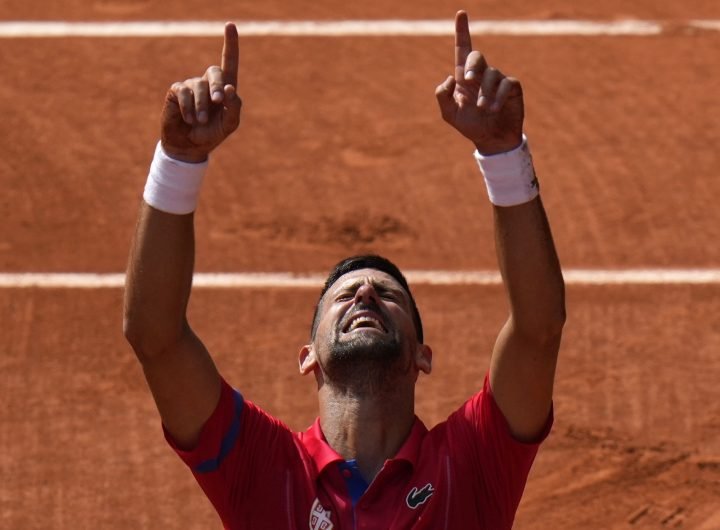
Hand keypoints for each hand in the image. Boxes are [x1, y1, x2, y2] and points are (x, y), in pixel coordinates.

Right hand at [160, 23, 241, 162]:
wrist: (190, 147)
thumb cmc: (211, 134)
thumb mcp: (229, 125)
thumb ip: (234, 108)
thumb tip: (230, 89)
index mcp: (224, 89)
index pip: (229, 62)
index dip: (230, 44)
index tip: (230, 25)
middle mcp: (208, 83)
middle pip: (215, 72)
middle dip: (218, 86)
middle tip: (218, 102)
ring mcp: (191, 85)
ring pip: (199, 86)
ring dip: (202, 105)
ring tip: (200, 121)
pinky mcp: (176, 91)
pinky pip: (184, 93)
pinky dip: (188, 107)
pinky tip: (189, 119)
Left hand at [435, 11, 523, 154]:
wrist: (492, 140)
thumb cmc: (471, 126)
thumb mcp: (450, 114)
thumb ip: (443, 96)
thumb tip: (450, 77)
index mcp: (464, 78)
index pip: (462, 50)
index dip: (462, 31)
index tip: (461, 13)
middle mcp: (481, 75)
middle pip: (476, 57)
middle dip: (472, 65)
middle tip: (467, 80)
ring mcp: (498, 80)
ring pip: (491, 74)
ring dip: (485, 92)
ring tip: (484, 109)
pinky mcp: (512, 87)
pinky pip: (506, 84)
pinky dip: (498, 96)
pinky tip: (494, 108)